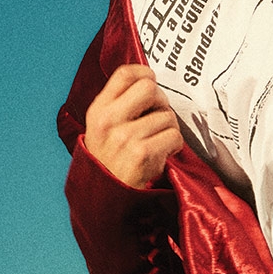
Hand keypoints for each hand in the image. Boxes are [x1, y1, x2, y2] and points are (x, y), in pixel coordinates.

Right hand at [84, 64, 181, 188]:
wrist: (104, 199)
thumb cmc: (108, 162)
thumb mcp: (101, 129)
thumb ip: (118, 106)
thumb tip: (148, 82)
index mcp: (98, 110)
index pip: (125, 74)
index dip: (145, 74)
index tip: (151, 84)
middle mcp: (109, 120)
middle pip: (149, 87)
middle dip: (161, 101)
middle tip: (157, 116)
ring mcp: (125, 137)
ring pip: (167, 115)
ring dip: (169, 128)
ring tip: (158, 142)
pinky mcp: (142, 154)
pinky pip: (174, 136)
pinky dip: (174, 145)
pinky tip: (162, 154)